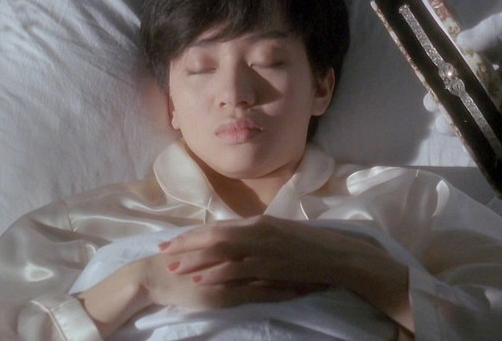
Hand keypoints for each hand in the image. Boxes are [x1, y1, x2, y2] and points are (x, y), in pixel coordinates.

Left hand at [161, 216, 412, 330]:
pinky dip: (217, 273)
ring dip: (194, 260)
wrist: (340, 255)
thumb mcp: (280, 235)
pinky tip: (200, 279)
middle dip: (185, 244)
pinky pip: (238, 269)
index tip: (171, 240)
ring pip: (221, 252)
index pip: (217, 227)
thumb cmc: (311, 245)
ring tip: (173, 266)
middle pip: (212, 236)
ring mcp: (264, 248)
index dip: (192, 234)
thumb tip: (234, 241)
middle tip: (161, 251)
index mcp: (259, 222)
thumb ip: (256, 237)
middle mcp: (257, 231)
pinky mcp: (272, 266)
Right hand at [424, 4, 501, 133]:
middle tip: (434, 104)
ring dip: (459, 120)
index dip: (447, 72)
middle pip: (467, 94)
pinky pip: (499, 133)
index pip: (466, 67)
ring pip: (478, 116)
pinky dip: (482, 138)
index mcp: (500, 59)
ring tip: (444, 124)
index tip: (431, 78)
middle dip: (446, 99)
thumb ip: (492, 28)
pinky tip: (465, 138)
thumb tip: (461, 42)